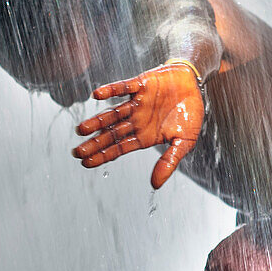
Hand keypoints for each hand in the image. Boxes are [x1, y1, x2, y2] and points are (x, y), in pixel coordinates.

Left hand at [72, 62, 204, 188]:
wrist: (194, 85)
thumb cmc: (189, 114)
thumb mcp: (184, 142)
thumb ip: (169, 162)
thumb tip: (155, 185)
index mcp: (144, 136)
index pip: (119, 148)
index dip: (103, 156)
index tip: (86, 163)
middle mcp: (136, 121)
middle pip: (111, 134)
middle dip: (94, 143)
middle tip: (77, 152)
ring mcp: (136, 103)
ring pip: (113, 113)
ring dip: (98, 121)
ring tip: (82, 129)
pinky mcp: (140, 84)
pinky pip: (123, 87)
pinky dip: (111, 90)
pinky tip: (97, 95)